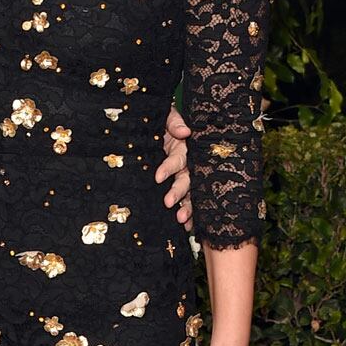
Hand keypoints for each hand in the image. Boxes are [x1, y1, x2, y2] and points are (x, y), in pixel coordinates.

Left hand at [155, 105, 191, 229]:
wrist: (154, 126)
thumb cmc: (161, 120)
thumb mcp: (166, 116)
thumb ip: (174, 122)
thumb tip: (185, 132)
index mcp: (183, 148)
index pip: (178, 159)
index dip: (169, 168)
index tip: (158, 177)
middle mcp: (188, 164)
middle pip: (187, 180)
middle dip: (179, 192)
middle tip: (169, 204)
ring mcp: (185, 176)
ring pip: (190, 193)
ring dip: (187, 207)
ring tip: (181, 221)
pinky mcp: (180, 185)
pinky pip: (187, 201)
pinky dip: (189, 215)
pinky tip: (187, 229)